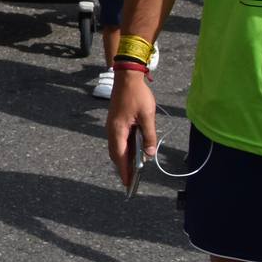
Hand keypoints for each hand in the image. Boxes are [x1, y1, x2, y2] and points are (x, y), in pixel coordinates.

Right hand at [105, 70, 157, 190]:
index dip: (124, 170)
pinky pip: (118, 140)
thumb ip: (149, 136)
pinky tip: (133, 152)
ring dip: (124, 158)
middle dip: (122, 167)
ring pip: (116, 147)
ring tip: (133, 169)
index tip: (127, 183)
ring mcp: (112, 126)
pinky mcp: (115, 122)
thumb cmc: (137, 96)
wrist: (127, 78)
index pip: (120, 155)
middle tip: (131, 180)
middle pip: (115, 153)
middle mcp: (111, 130)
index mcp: (118, 130)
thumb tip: (149, 154)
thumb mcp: (147, 116)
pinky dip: (124, 149)